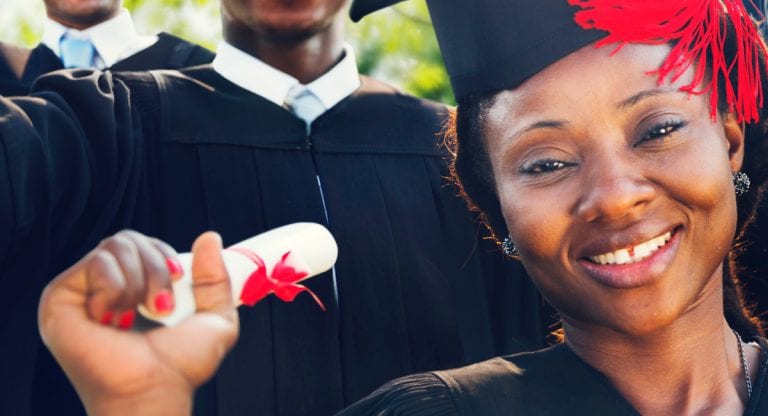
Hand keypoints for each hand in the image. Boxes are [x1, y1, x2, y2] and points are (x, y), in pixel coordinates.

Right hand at [38, 230, 238, 415]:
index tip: (178, 279)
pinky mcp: (60, 297)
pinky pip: (96, 262)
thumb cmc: (179, 366)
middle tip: (161, 307)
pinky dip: (115, 288)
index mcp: (133, 289)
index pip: (143, 243)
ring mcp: (81, 292)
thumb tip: (210, 236)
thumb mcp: (216, 317)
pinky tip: (111, 319)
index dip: (163, 254)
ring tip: (136, 316)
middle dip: (155, 267)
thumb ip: (216, 277)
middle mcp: (104, 288)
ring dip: (138, 281)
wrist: (154, 390)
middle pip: (129, 238)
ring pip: (114, 246)